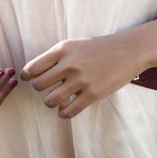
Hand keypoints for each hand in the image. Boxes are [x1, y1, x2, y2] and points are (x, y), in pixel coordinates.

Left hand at [20, 33, 145, 118]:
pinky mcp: (92, 94)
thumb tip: (33, 73)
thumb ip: (56, 57)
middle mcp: (69, 64)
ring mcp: (81, 80)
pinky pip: (68, 111)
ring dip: (51, 102)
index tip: (30, 79)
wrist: (129, 50)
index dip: (27, 76)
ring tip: (58, 99)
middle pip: (38, 85)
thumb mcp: (75, 44)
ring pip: (50, 101)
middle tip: (49, 88)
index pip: (32, 68)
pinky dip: (63, 113)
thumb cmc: (99, 48)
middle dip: (40, 89)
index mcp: (63, 49)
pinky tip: (67, 108)